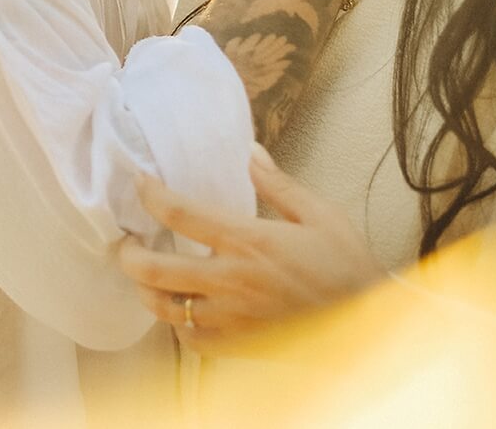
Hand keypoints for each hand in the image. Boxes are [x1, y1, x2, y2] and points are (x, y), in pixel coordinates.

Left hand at [119, 147, 385, 353]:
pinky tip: (182, 310)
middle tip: (125, 242)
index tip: (140, 184)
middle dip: (128, 253)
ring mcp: (232, 317)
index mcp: (248, 241)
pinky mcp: (239, 345)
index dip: (150, 195)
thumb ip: (277, 183)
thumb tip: (249, 151)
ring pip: (165, 308)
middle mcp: (232, 280)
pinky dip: (178, 325)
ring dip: (145, 291)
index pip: (180, 213)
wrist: (369, 324)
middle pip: (154, 269)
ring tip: (143, 275)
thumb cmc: (347, 266)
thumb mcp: (319, 214)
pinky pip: (191, 340)